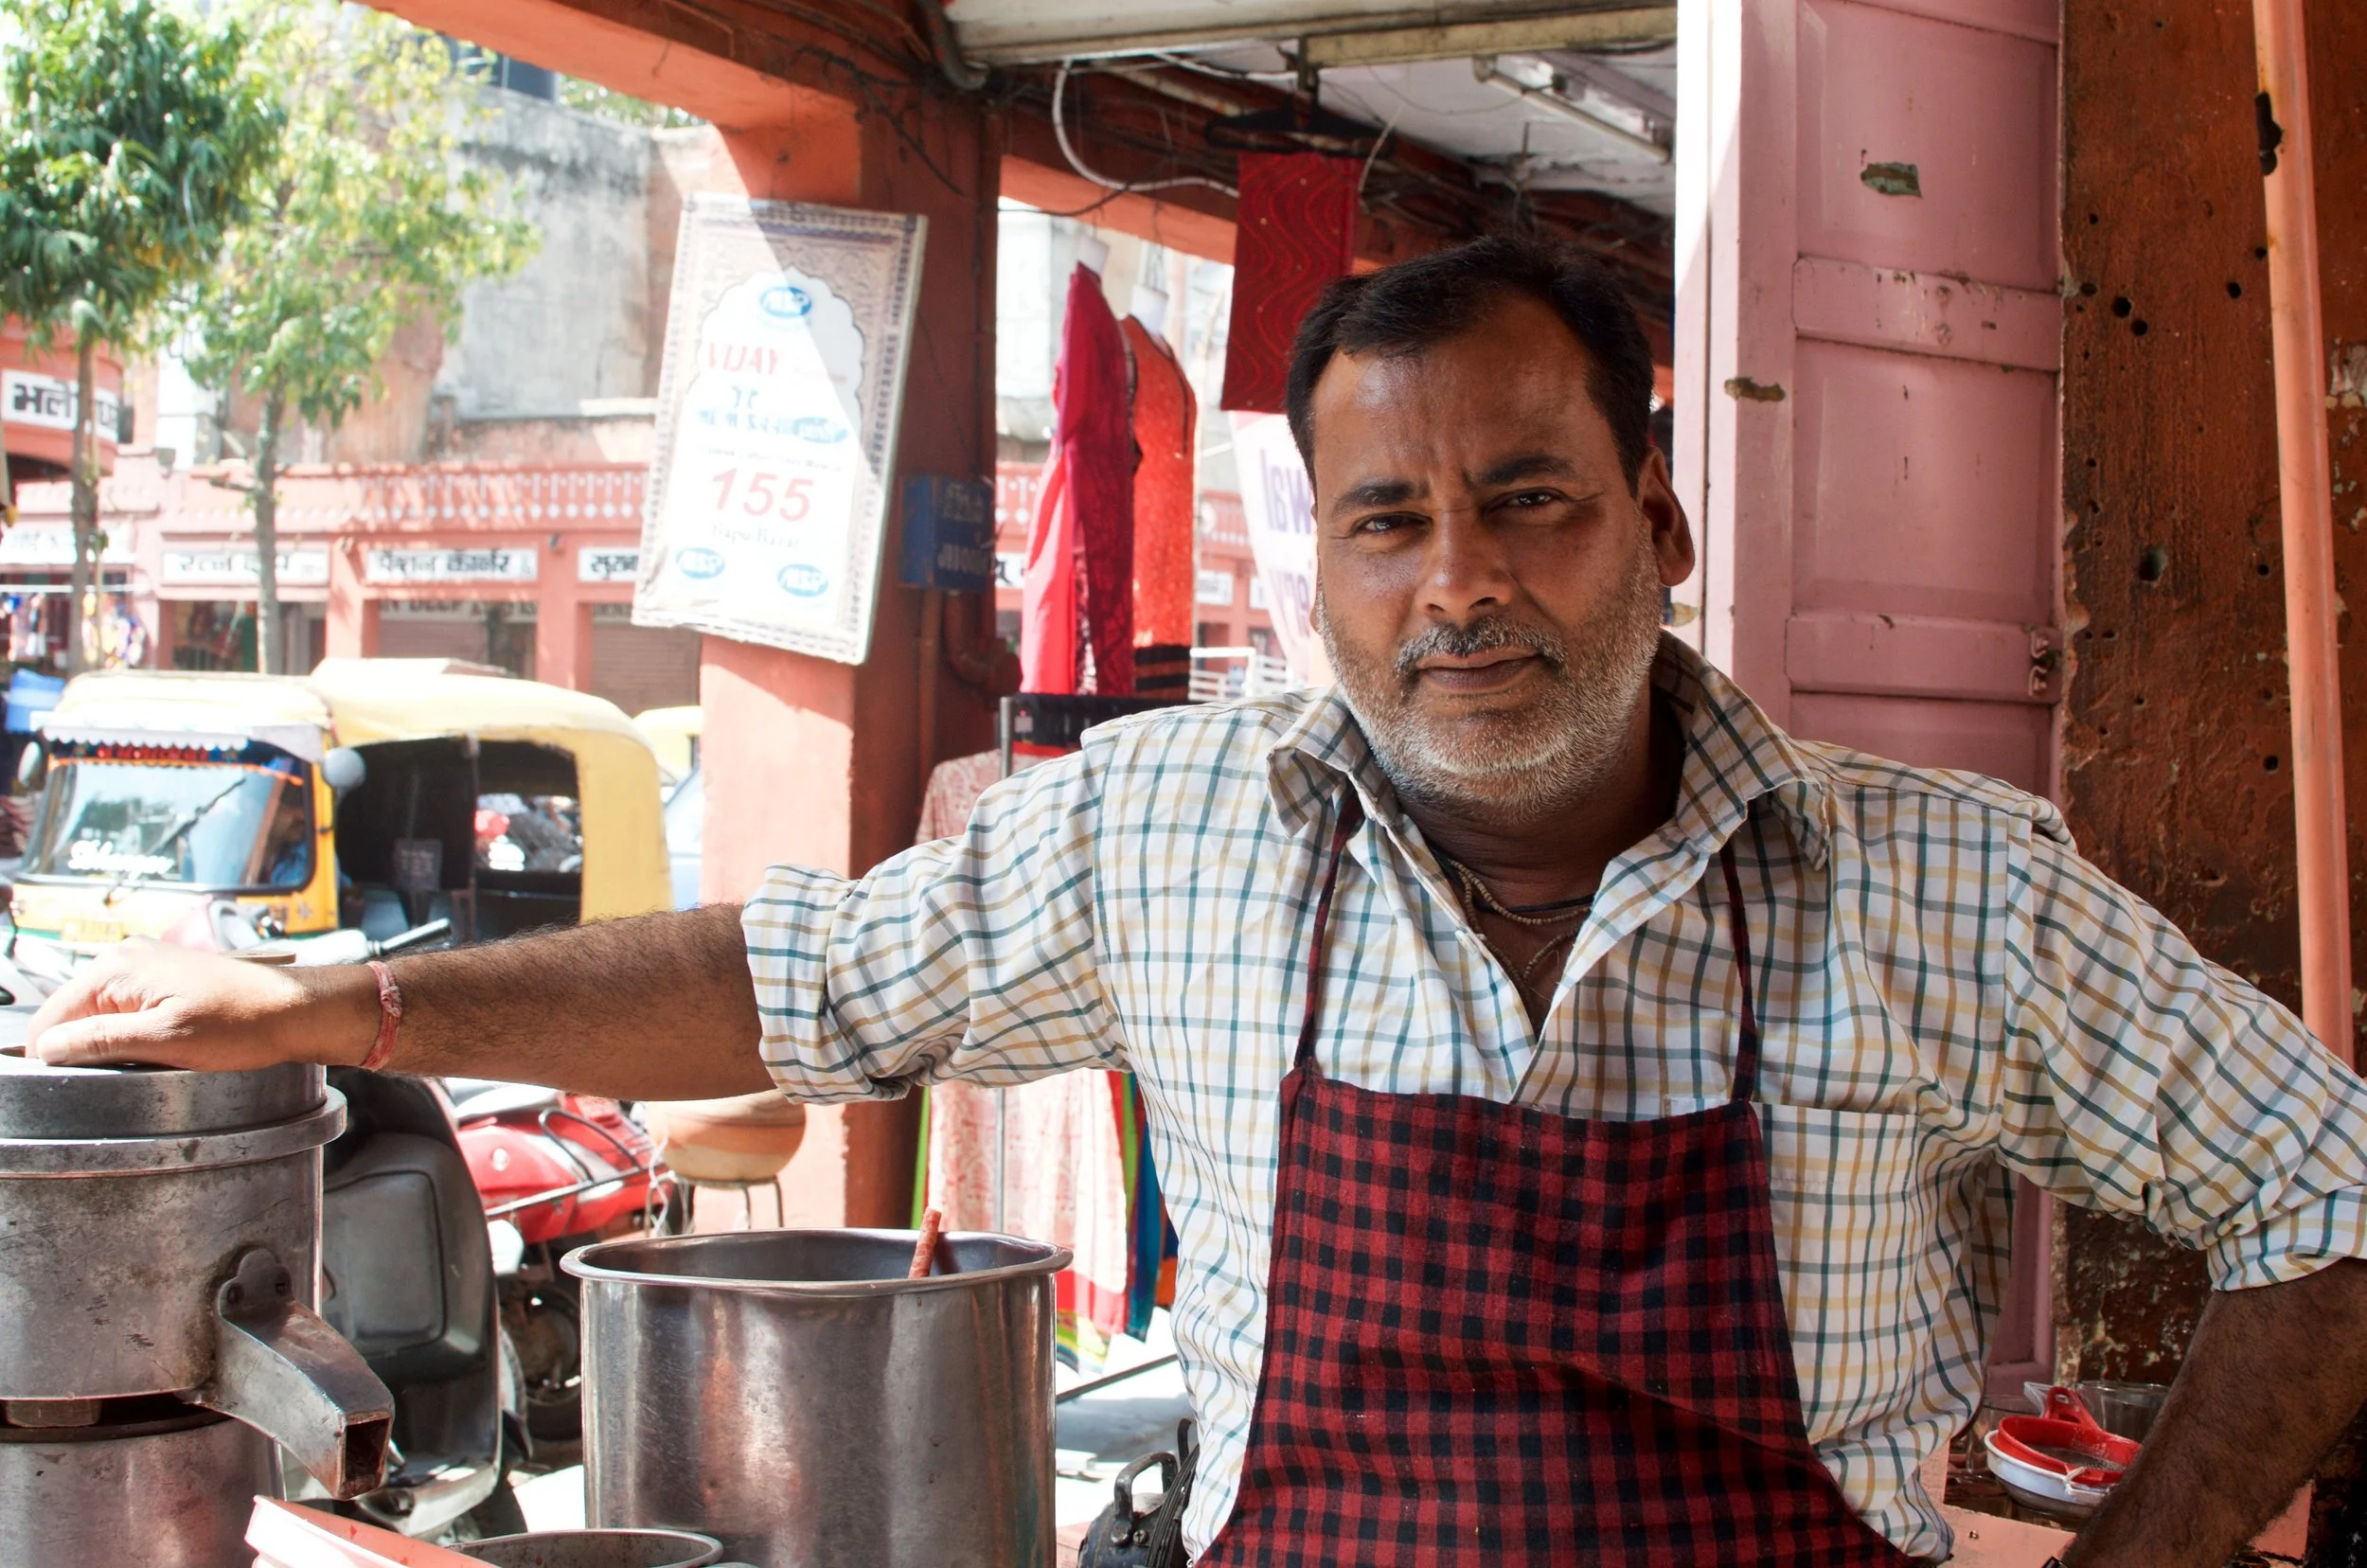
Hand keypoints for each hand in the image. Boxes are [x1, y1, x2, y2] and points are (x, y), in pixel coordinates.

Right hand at [26, 938, 377, 1071]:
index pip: (50, 1019)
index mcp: (117, 968)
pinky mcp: (165, 983)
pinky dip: (133, 1038)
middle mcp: (126, 960)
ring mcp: (146, 970)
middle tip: (125, 1072)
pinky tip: (158, 1051)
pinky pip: (127, 1016)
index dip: (55, 1056)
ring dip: (111, 1046)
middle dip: (87, 1050)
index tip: (75, 1082)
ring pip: (99, 1020)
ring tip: (149, 1060)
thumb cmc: (245, 1020)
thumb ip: (101, 1041)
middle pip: (73, 1018)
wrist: (297, 1010)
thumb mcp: (165, 1038)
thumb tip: (49, 1049)